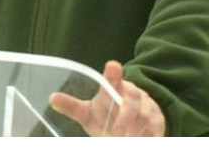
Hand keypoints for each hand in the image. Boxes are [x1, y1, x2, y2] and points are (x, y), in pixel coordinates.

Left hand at [49, 60, 165, 136]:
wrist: (135, 124)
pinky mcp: (157, 122)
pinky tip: (141, 142)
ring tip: (125, 141)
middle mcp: (133, 95)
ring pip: (146, 115)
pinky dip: (148, 137)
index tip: (112, 66)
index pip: (113, 80)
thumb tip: (51, 98)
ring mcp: (147, 108)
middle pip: (133, 100)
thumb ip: (73, 106)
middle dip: (126, 115)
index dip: (113, 74)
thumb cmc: (108, 115)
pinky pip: (155, 129)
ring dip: (136, 130)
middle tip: (117, 132)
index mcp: (115, 89)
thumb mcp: (89, 113)